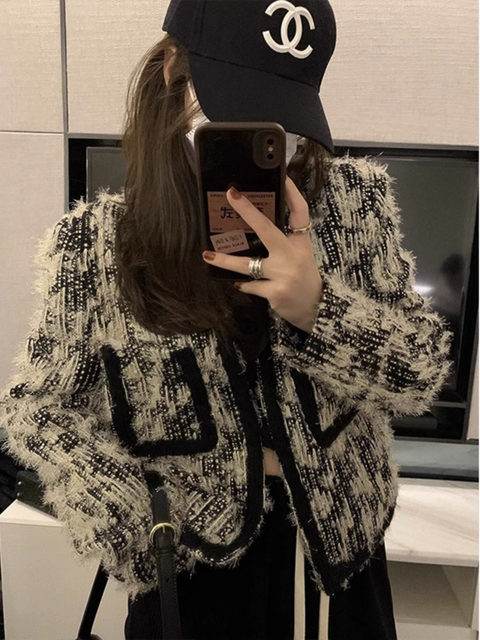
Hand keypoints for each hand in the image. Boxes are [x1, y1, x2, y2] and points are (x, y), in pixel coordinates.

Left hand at [202, 176, 323, 332]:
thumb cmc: (305, 280)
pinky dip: (244, 284)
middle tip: (232, 196)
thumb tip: (256, 227)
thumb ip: (285, 243)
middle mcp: (292, 256)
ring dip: (225, 260)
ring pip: (248, 264)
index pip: (299, 213)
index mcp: (301, 243)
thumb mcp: (302, 256)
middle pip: (267, 229)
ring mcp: (283, 275)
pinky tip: (239, 283)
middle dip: (248, 212)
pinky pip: (250, 285)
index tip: (282, 177)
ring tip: (207, 255)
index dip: (292, 193)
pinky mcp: (274, 292)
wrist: (317, 310)